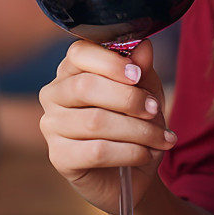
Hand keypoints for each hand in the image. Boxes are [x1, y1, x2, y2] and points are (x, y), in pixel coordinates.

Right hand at [38, 39, 175, 214]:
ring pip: (95, 121)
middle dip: (129, 98)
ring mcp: (52, 126)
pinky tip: (146, 153)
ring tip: (161, 137)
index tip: (138, 75)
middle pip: (85, 86)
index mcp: (72, 70)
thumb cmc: (134, 121)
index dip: (110, 62)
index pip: (80, 52)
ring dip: (138, 130)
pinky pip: (97, 151)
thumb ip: (141, 68)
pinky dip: (130, 151)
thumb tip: (143, 45)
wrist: (133, 170)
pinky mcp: (59, 157)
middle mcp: (54, 94)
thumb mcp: (145, 89)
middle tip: (154, 109)